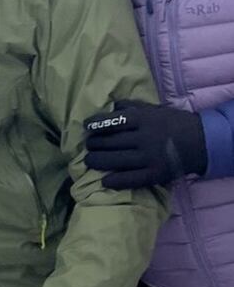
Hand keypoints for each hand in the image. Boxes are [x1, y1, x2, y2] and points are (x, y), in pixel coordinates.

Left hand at [84, 99, 205, 188]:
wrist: (201, 142)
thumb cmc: (172, 123)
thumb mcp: (153, 109)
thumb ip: (131, 106)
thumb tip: (109, 105)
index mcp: (143, 120)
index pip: (112, 121)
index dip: (95, 124)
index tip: (85, 126)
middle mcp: (144, 138)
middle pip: (110, 142)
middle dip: (94, 144)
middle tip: (87, 145)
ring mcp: (149, 157)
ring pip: (116, 160)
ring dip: (98, 161)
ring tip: (88, 160)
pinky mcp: (155, 174)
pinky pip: (131, 179)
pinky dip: (116, 180)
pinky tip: (104, 180)